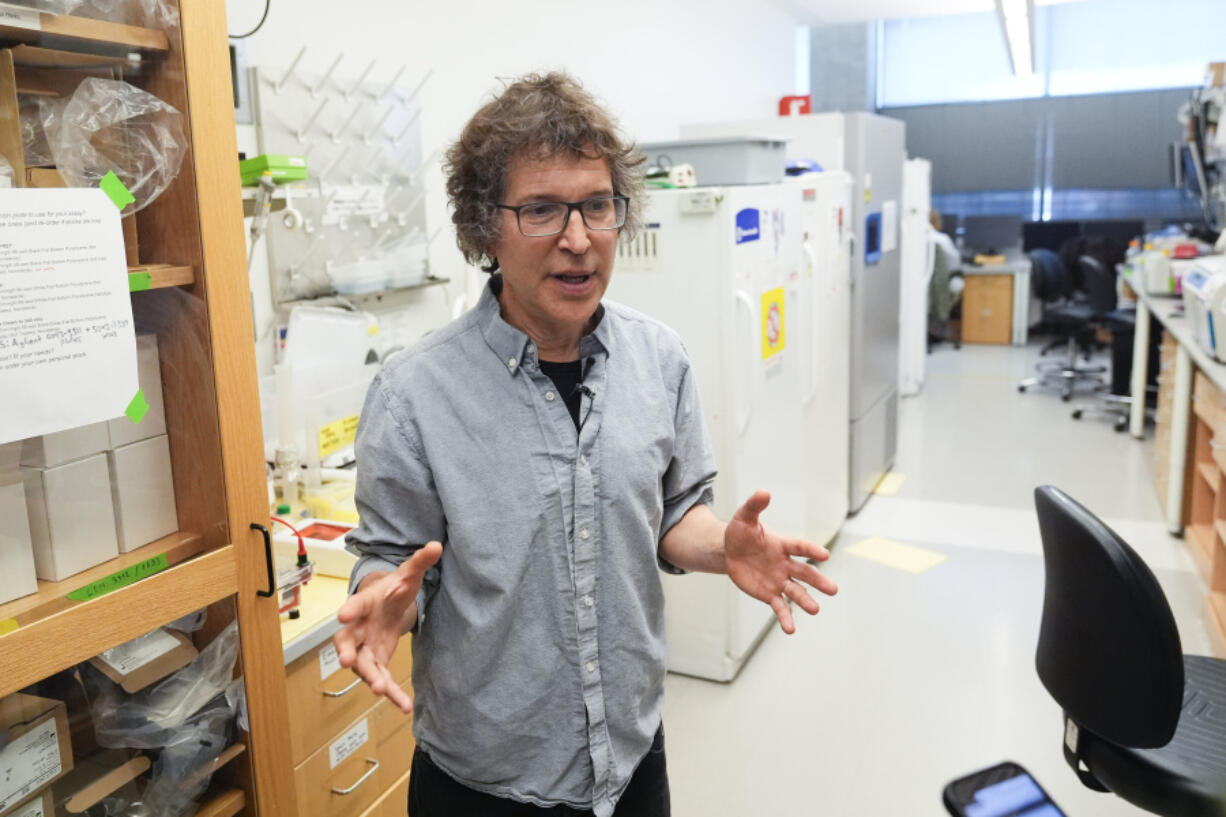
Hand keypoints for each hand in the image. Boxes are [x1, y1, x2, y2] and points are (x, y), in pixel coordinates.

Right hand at [334, 542, 442, 712]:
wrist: (388, 603)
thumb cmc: (394, 588)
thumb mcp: (408, 574)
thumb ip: (420, 561)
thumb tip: (436, 546)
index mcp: (364, 603)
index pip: (355, 605)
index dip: (349, 610)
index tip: (342, 615)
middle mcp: (358, 628)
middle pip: (346, 641)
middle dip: (346, 652)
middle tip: (347, 662)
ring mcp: (365, 648)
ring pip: (363, 665)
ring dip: (371, 678)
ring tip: (381, 691)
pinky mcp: (376, 662)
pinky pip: (381, 679)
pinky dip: (392, 694)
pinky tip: (405, 706)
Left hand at [725, 490, 837, 633]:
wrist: (730, 551)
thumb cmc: (741, 532)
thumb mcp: (745, 517)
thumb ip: (755, 506)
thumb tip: (764, 492)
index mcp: (783, 544)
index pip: (800, 547)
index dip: (811, 550)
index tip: (825, 555)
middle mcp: (785, 564)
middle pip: (805, 573)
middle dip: (818, 581)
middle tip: (833, 590)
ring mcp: (779, 580)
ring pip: (796, 592)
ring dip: (806, 601)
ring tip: (815, 610)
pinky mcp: (770, 594)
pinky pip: (780, 607)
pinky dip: (786, 618)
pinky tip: (790, 630)